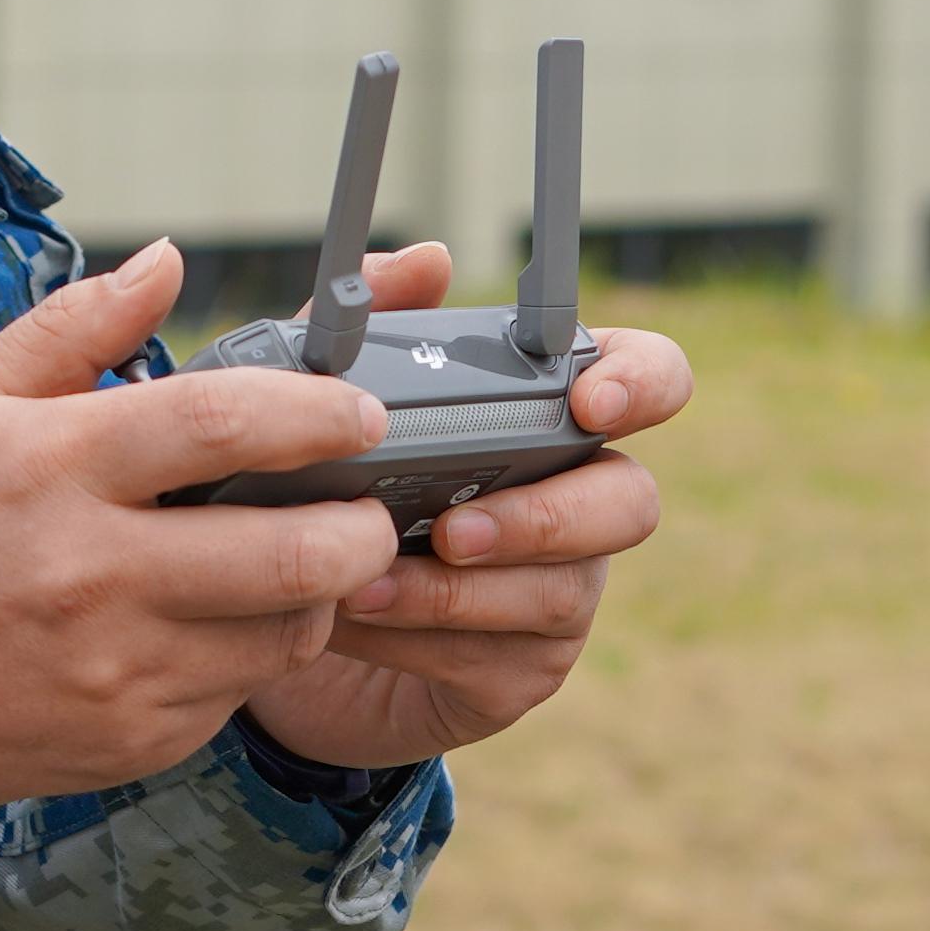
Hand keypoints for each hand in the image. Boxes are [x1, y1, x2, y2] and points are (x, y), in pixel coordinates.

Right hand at [0, 243, 401, 815]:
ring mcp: (117, 669)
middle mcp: (96, 572)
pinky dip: (246, 656)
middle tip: (366, 506)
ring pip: (285, 635)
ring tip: (292, 565)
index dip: (316, 412)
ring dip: (316, 597)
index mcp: (58, 467)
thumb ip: (75, 327)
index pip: (224, 424)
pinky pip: (236, 696)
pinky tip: (209, 625)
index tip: (357, 412)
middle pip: (292, 553)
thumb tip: (167, 261)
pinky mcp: (130, 741)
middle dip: (360, 527)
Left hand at [231, 244, 692, 778]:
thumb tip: (428, 261)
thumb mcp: (322, 405)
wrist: (278, 617)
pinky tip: (354, 618)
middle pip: (632, 500)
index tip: (587, 403)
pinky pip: (498, 656)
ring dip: (455, 589)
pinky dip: (420, 636)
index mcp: (549, 415)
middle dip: (548, 518)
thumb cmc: (325, 488)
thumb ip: (366, 329)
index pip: (651, 378)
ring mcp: (560, 589)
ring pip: (558, 591)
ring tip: (363, 582)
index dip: (643, 383)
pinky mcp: (522, 668)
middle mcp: (578, 499)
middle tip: (455, 528)